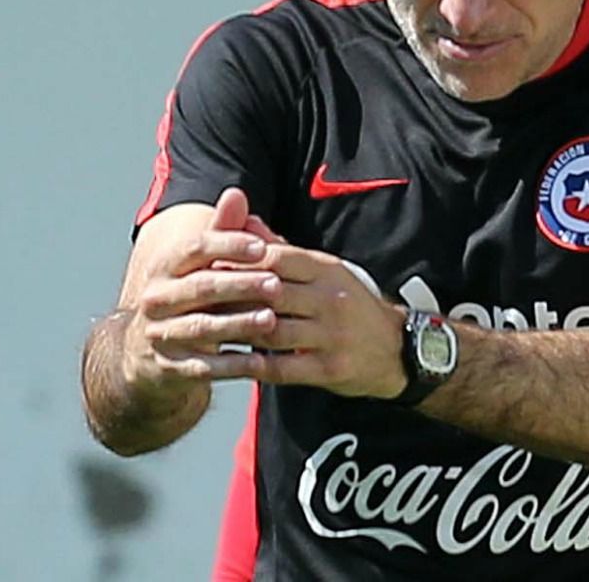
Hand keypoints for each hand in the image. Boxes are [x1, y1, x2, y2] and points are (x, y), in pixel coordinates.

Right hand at [123, 188, 279, 387]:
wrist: (145, 358)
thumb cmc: (189, 300)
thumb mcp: (202, 267)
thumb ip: (222, 233)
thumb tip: (237, 192)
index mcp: (164, 267)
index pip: (193, 249)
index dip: (228, 246)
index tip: (262, 246)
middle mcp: (156, 299)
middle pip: (200, 287)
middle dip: (239, 285)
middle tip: (276, 284)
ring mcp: (159, 334)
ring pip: (201, 326)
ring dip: (237, 323)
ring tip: (270, 320)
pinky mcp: (167, 367)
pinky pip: (201, 367)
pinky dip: (230, 365)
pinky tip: (259, 361)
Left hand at [210, 244, 408, 398]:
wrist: (396, 349)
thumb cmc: (349, 306)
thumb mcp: (323, 272)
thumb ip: (281, 248)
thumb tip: (243, 219)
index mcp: (327, 270)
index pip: (276, 258)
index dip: (238, 261)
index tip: (204, 266)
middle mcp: (331, 299)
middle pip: (269, 293)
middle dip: (229, 296)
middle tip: (192, 301)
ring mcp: (331, 335)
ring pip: (270, 330)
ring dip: (233, 332)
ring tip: (200, 332)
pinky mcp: (329, 368)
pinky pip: (279, 368)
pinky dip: (248, 366)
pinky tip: (224, 364)